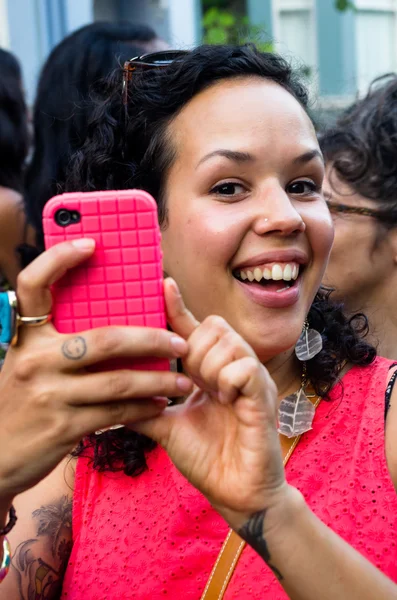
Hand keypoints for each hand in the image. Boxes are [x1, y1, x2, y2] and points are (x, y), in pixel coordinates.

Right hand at [0, 240, 191, 500]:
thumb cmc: (19, 403)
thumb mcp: (27, 364)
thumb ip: (58, 343)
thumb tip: (116, 323)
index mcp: (26, 337)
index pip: (33, 284)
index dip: (60, 258)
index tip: (92, 243)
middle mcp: (34, 360)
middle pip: (105, 339)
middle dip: (152, 339)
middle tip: (180, 342)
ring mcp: (48, 394)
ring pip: (118, 382)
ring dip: (158, 381)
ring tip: (183, 381)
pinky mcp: (61, 427)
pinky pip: (115, 414)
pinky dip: (143, 408)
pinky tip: (160, 405)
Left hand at [131, 279, 286, 527]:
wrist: (235, 493)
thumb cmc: (207, 458)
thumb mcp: (168, 426)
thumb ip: (145, 406)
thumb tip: (110, 395)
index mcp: (213, 371)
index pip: (195, 328)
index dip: (178, 306)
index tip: (162, 284)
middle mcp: (234, 368)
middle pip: (214, 326)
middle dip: (195, 350)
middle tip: (193, 383)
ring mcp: (252, 380)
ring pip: (228, 342)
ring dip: (210, 367)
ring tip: (210, 394)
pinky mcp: (264, 396)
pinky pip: (246, 368)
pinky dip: (229, 380)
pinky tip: (225, 400)